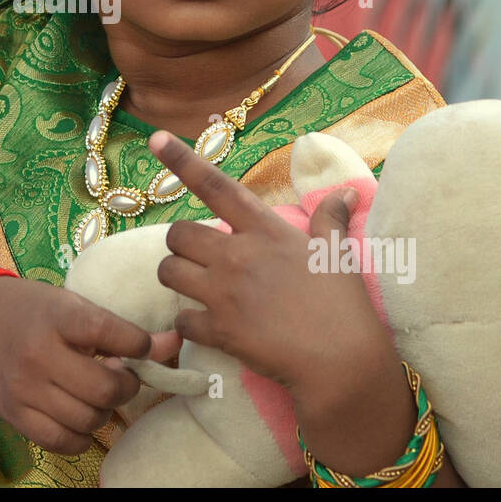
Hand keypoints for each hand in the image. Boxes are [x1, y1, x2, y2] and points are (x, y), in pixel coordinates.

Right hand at [0, 275, 164, 453]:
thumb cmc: (36, 310)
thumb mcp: (76, 307)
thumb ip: (123, 330)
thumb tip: (176, 342)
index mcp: (59, 317)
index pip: (114, 335)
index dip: (139, 345)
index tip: (140, 347)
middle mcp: (40, 354)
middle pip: (105, 388)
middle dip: (126, 386)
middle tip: (122, 377)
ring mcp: (24, 388)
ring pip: (88, 419)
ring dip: (105, 411)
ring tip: (97, 394)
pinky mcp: (14, 415)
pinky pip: (62, 441)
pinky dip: (82, 435)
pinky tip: (80, 417)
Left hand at [147, 130, 393, 411]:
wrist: (342, 362)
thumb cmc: (344, 305)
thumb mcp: (338, 253)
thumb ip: (330, 219)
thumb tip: (347, 192)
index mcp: (265, 230)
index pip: (216, 186)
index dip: (181, 160)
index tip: (154, 138)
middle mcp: (237, 255)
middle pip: (177, 234)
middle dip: (179, 244)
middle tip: (197, 257)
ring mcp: (224, 293)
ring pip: (168, 272)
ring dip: (176, 278)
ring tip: (194, 287)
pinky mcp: (219, 331)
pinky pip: (180, 320)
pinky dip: (187, 324)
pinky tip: (204, 327)